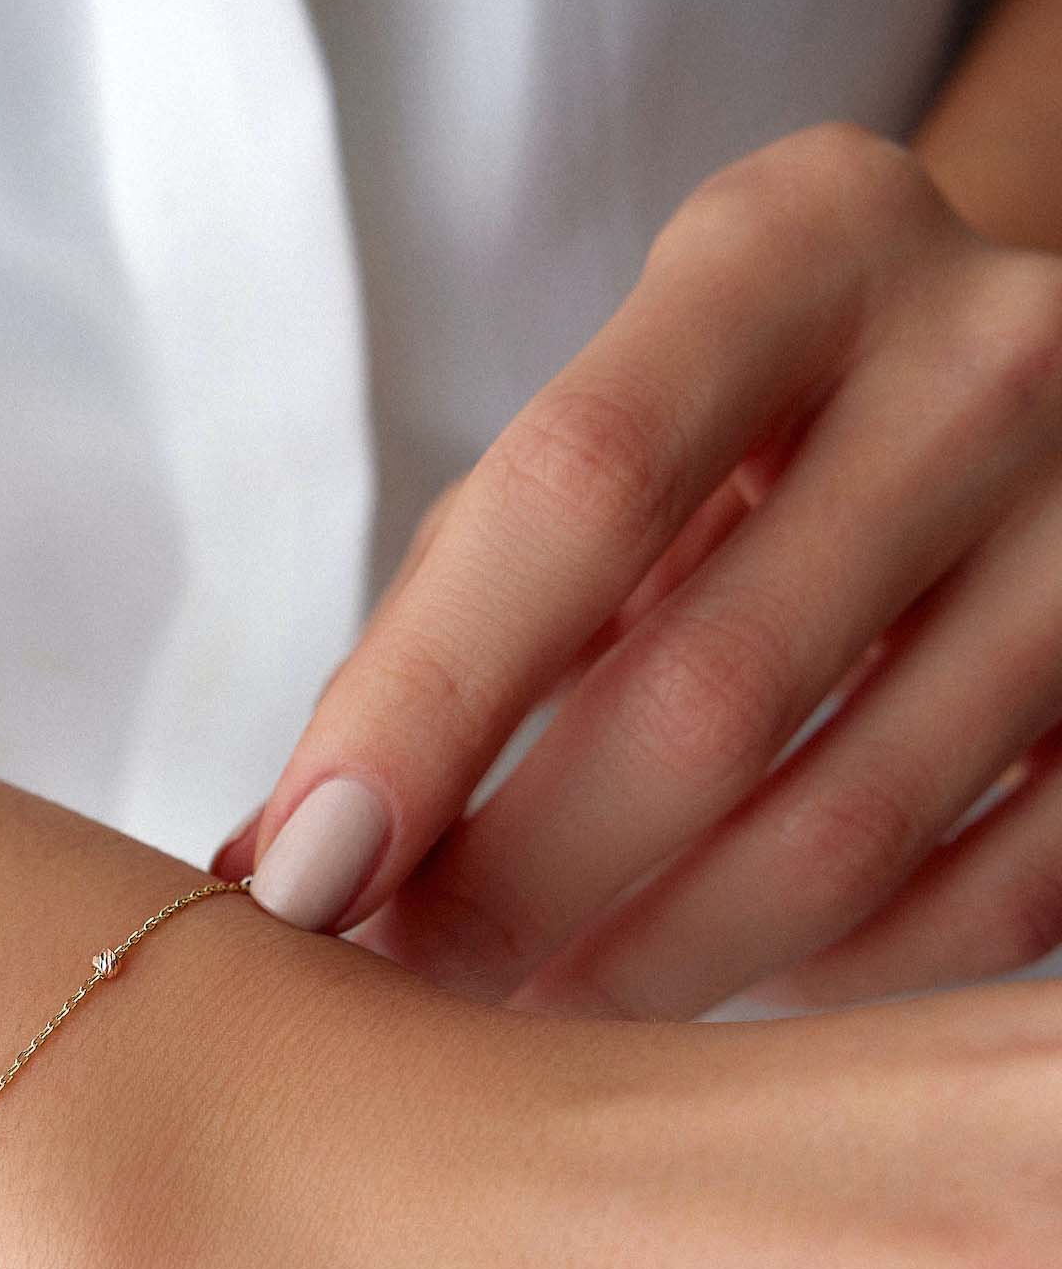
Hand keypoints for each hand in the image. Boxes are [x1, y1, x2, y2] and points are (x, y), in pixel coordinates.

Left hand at [212, 121, 1061, 1019]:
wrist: (979, 394)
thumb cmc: (718, 444)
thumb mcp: (583, 456)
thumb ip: (438, 634)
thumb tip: (281, 863)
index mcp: (797, 249)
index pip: (579, 492)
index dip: (422, 712)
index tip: (302, 878)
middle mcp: (987, 359)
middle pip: (708, 694)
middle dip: (514, 888)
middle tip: (394, 985)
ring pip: (839, 834)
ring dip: (639, 970)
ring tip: (516, 1019)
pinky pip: (977, 904)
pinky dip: (811, 980)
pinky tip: (700, 985)